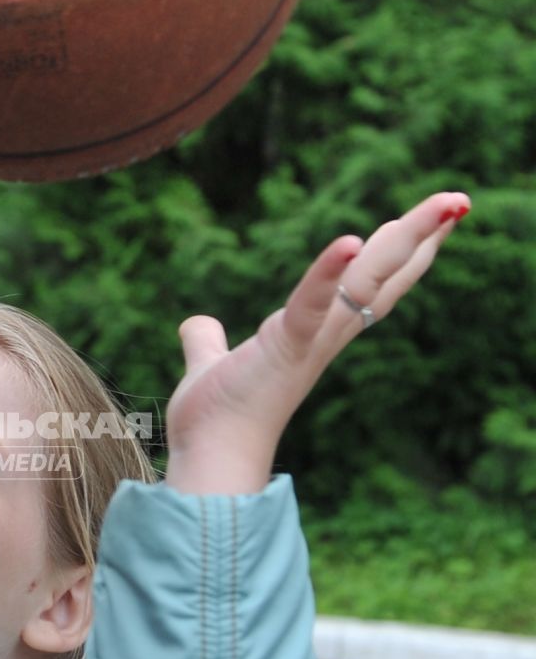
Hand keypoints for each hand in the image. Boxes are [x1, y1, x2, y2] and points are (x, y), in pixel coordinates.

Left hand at [163, 190, 472, 493]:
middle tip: (461, 200)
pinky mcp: (285, 346)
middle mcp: (324, 335)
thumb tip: (197, 326)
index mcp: (312, 334)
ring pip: (370, 281)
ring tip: (447, 204)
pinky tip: (349, 241)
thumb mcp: (211, 366)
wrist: (209, 459)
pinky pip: (311, 305)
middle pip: (385, 277)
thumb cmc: (215, 421)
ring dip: (408, 240)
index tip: (434, 222)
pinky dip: (327, 273)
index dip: (401, 254)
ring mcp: (310, 341)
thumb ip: (207, 342)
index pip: (369, 286)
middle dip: (422, 237)